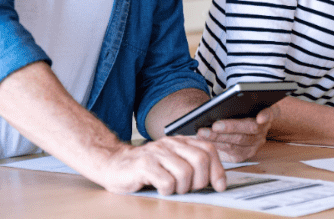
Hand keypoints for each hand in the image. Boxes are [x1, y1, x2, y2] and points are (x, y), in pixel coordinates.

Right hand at [93, 136, 225, 194]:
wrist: (113, 163)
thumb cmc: (146, 167)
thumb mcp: (172, 162)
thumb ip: (192, 166)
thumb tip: (218, 182)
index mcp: (180, 142)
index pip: (208, 149)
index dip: (218, 169)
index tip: (220, 186)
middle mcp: (170, 144)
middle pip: (200, 160)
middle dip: (201, 181)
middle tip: (191, 189)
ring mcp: (157, 153)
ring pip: (185, 172)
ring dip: (183, 188)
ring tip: (173, 189)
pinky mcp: (144, 165)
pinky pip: (167, 182)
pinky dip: (167, 191)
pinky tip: (160, 190)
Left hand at [196, 106, 276, 161]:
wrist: (235, 124)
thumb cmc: (235, 109)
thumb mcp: (237, 103)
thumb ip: (234, 102)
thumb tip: (221, 104)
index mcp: (266, 112)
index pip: (270, 113)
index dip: (266, 115)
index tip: (260, 117)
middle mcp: (263, 129)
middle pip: (249, 129)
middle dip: (230, 127)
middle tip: (214, 125)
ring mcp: (256, 143)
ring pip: (238, 142)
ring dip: (218, 138)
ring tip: (202, 133)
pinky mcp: (245, 154)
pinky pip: (231, 151)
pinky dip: (216, 145)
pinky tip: (204, 140)